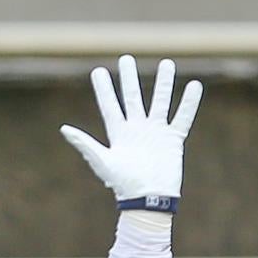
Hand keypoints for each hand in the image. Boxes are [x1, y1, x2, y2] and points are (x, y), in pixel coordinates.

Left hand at [60, 55, 202, 209]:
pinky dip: (188, 103)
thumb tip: (63, 129)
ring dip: (163, 83)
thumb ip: (85, 144)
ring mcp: (155, 132)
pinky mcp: (173, 139)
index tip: (98, 71)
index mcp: (118, 133)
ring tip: (166, 63)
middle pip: (133, 97)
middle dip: (129, 78)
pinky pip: (182, 117)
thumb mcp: (102, 162)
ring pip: (160, 101)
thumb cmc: (123, 184)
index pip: (110, 105)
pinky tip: (193, 86)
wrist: (148, 199)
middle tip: (126, 58)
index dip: (104, 89)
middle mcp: (137, 129)